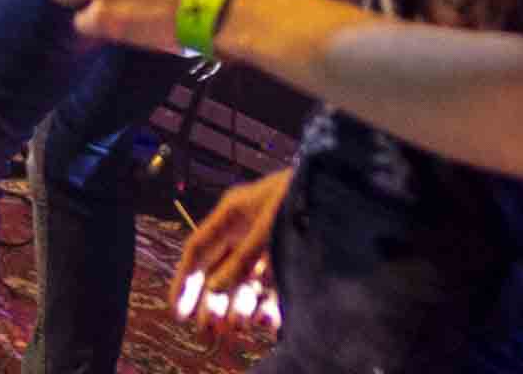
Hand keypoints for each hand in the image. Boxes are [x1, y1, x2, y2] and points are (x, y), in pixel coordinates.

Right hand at [177, 167, 287, 337]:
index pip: (198, 250)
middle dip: (211, 302)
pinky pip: (271, 284)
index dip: (186, 282)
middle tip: (205, 333)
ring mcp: (268, 241)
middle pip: (219, 270)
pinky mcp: (290, 254)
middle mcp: (246, 228)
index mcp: (233, 213)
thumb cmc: (303, 197)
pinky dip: (266, 303)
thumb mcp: (269, 228)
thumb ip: (242, 261)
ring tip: (233, 331)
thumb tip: (215, 290)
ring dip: (238, 306)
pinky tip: (264, 322)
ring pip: (244, 280)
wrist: (344, 188)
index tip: (178, 312)